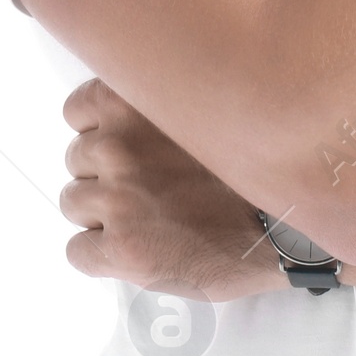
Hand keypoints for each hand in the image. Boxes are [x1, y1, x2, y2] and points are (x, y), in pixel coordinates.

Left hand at [60, 78, 282, 300]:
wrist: (283, 226)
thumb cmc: (251, 168)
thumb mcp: (203, 107)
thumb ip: (161, 105)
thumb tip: (133, 113)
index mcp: (136, 101)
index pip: (77, 109)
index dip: (100, 129)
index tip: (127, 143)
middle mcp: (119, 144)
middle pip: (77, 158)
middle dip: (105, 172)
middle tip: (146, 186)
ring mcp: (117, 198)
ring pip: (73, 203)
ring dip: (101, 213)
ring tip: (146, 218)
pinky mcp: (120, 249)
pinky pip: (77, 251)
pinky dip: (98, 254)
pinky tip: (136, 250)